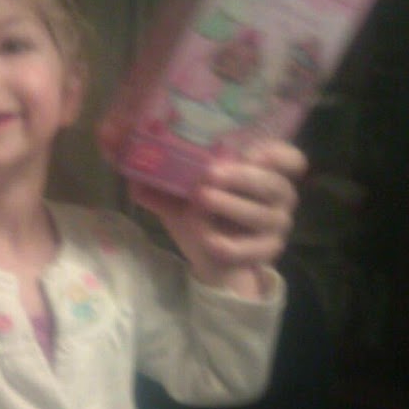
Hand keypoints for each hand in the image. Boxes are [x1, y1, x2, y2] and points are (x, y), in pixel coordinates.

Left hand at [132, 141, 306, 298]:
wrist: (211, 257)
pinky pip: (254, 248)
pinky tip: (210, 241)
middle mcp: (278, 196)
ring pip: (263, 215)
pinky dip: (232, 246)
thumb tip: (119, 156)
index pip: (288, 157)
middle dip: (242, 177)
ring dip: (233, 206)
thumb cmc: (201, 216)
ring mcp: (276, 225)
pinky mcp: (268, 251)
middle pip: (273, 184)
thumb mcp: (179, 196)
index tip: (250, 151)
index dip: (276, 153)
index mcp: (263, 173)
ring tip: (202, 199)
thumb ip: (157, 179)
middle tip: (210, 174)